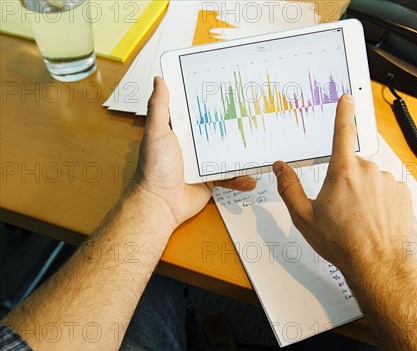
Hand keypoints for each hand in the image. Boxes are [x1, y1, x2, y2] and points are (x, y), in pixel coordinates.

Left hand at [133, 76, 255, 229]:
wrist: (161, 203)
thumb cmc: (155, 167)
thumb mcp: (156, 132)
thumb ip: (159, 107)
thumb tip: (160, 80)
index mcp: (180, 131)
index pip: (198, 112)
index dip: (212, 101)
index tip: (230, 90)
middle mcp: (193, 145)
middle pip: (218, 131)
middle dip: (235, 125)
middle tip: (255, 116)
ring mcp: (203, 163)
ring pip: (228, 154)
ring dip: (244, 153)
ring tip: (260, 147)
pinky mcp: (211, 180)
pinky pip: (230, 177)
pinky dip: (241, 178)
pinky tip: (251, 178)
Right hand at [273, 94, 412, 282]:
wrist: (377, 263)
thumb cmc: (340, 242)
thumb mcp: (304, 217)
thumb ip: (289, 188)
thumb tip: (280, 167)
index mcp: (342, 171)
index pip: (342, 132)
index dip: (343, 112)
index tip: (347, 97)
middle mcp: (367, 170)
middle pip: (353, 166)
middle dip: (347, 181)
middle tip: (342, 209)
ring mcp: (387, 181)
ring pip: (371, 179)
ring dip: (365, 192)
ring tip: (360, 218)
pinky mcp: (402, 192)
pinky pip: (387, 190)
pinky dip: (381, 200)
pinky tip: (375, 219)